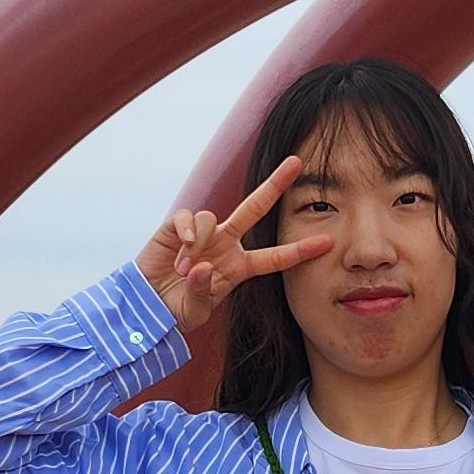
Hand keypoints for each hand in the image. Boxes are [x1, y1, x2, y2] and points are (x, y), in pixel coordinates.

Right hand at [135, 154, 335, 336]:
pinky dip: (185, 229)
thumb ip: (200, 292)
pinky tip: (180, 245)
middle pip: (256, 208)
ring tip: (182, 269)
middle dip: (276, 184)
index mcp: (238, 268)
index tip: (327, 242)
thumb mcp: (194, 311)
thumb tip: (199, 266)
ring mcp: (203, 234)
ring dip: (197, 245)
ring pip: (213, 218)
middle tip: (297, 163)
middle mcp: (226, 244)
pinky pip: (189, 217)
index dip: (299, 250)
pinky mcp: (177, 227)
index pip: (275, 258)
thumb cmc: (176, 310)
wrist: (146, 305)